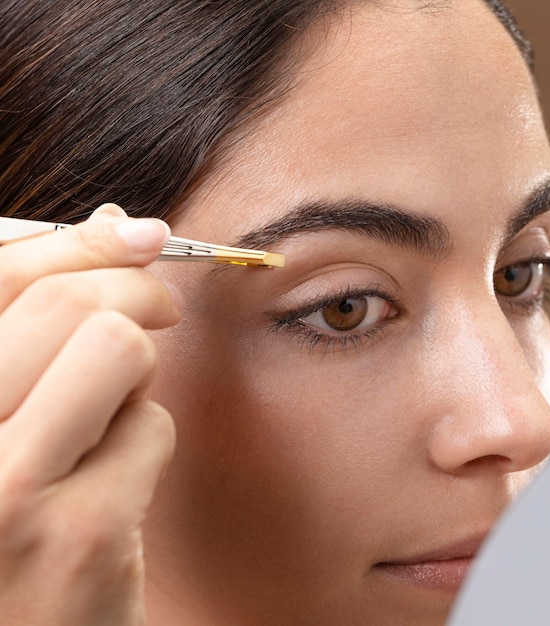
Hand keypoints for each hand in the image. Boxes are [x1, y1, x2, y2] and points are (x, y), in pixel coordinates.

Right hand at [0, 205, 181, 624]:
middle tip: (162, 307)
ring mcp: (3, 495)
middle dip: (136, 290)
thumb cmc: (12, 518)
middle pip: (66, 301)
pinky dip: (147, 442)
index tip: (136, 232)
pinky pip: (152, 427)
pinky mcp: (79, 537)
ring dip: (136, 373)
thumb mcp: (3, 414)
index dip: (78, 241)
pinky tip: (116, 482)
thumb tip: (115, 223)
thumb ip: (41, 322)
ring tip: (113, 411)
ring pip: (118, 349)